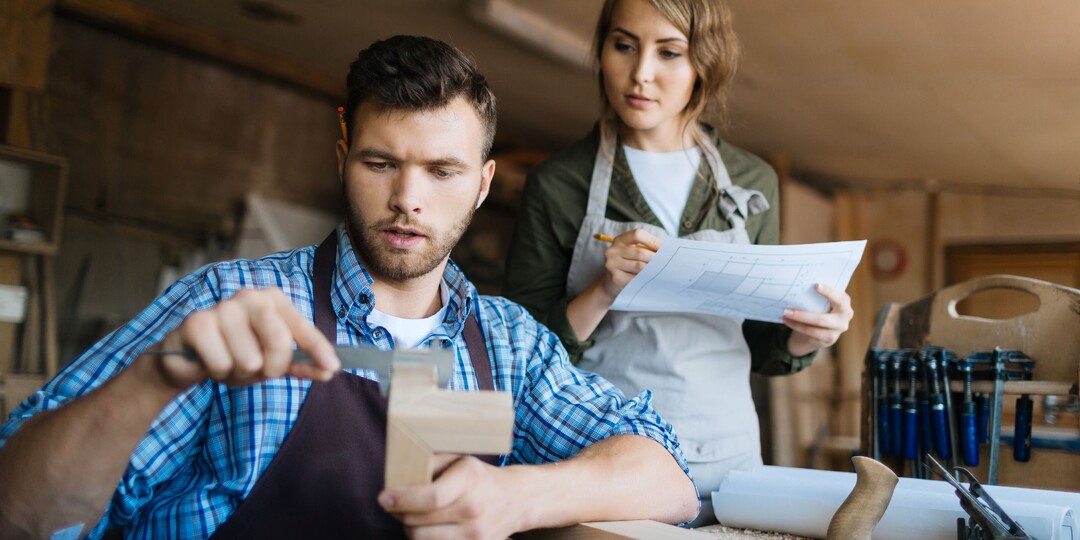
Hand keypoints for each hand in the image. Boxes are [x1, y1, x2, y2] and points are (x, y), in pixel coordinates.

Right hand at [145, 288, 339, 390]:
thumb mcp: (272, 361)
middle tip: (257, 369)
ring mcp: (222, 307)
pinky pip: (222, 363)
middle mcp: (250, 297)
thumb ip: (300, 364)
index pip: (302, 328)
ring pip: (249, 359)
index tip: (332, 368)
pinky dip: (218, 372)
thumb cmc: (235, 353)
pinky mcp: (197, 323)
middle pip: (279, 342)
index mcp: (273, 300)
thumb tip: (329, 370)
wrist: (187, 358)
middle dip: (271, 368)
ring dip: (239, 373)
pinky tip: (209, 360)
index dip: (318, 349)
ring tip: (228, 362)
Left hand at [379, 456, 524, 539]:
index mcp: (469, 481)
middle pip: (419, 522)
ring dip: (410, 528)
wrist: (515, 499)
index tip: (383, 497)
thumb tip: (397, 476)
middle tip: (395, 504)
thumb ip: (429, 465)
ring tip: (414, 516)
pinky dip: (425, 539)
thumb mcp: (458, 461)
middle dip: (400, 513)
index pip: (431, 497)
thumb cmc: (479, 478)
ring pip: (422, 539)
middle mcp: (473, 509)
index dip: (402, 499)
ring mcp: (475, 534)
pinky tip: (428, 528)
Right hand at [596, 229, 661, 302]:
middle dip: (655, 258)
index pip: (637, 234)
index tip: (663, 248)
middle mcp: (612, 251)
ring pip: (639, 266)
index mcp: (619, 240)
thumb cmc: (627, 266)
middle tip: (665, 263)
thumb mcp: (632, 253)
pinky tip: (649, 279)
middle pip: (640, 252)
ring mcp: (612, 264)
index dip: (652, 240)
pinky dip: (644, 279)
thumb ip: (646, 249)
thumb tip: (666, 250)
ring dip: (651, 269)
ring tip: (659, 271)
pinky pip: (635, 278)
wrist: (610, 284)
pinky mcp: (615, 278)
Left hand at [783, 283, 853, 356]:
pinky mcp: (829, 339)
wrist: (825, 325)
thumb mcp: (824, 298)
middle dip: (802, 315)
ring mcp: (837, 331)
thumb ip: (818, 294)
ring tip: (785, 315)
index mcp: (844, 302)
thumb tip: (801, 285)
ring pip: (814, 329)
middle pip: (822, 319)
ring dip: (797, 322)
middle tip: (786, 310)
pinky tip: (788, 321)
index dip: (829, 292)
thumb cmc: (823, 305)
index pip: (839, 299)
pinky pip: (810, 334)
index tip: (816, 285)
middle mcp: (844, 317)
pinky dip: (797, 327)